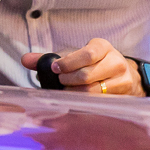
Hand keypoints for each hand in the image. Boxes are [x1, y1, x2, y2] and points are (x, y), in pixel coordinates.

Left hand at [21, 38, 143, 95]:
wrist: (125, 75)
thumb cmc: (93, 64)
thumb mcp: (75, 56)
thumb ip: (49, 58)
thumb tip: (24, 60)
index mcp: (103, 47)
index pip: (87, 54)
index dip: (68, 63)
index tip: (55, 69)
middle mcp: (116, 62)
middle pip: (87, 75)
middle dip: (68, 80)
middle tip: (60, 81)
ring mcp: (122, 81)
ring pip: (92, 91)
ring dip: (74, 92)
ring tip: (67, 90)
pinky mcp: (123, 97)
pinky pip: (99, 103)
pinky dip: (84, 102)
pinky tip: (77, 99)